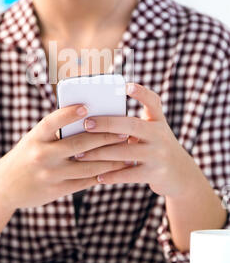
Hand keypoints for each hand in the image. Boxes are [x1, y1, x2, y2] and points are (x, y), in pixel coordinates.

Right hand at [0, 104, 128, 209]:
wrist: (5, 187)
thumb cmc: (27, 154)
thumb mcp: (34, 139)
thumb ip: (56, 131)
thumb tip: (90, 119)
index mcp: (35, 137)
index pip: (52, 122)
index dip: (68, 114)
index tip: (87, 106)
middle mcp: (42, 155)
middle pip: (79, 144)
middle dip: (105, 137)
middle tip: (125, 130)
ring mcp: (50, 174)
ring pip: (87, 165)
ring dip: (111, 158)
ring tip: (128, 150)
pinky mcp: (57, 190)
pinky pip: (85, 181)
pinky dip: (103, 174)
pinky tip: (116, 168)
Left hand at [74, 83, 195, 197]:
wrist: (182, 176)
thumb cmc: (157, 148)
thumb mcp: (154, 131)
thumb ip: (135, 123)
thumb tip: (98, 118)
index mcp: (158, 121)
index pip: (153, 102)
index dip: (141, 93)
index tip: (127, 86)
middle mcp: (160, 135)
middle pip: (132, 125)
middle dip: (106, 124)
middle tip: (86, 124)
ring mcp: (159, 155)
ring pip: (124, 152)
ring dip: (99, 153)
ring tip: (80, 154)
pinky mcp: (155, 174)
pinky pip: (128, 174)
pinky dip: (111, 175)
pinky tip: (97, 176)